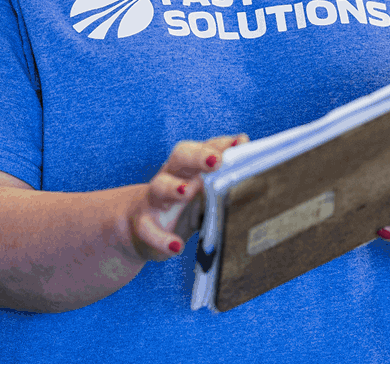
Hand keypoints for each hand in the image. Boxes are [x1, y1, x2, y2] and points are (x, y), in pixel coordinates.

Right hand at [127, 134, 247, 261]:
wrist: (140, 225)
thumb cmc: (182, 205)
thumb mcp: (204, 190)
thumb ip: (225, 177)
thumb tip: (249, 153)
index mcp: (189, 167)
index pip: (203, 147)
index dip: (220, 144)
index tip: (240, 143)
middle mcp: (171, 176)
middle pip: (180, 157)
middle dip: (198, 156)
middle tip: (216, 161)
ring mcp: (155, 200)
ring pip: (159, 186)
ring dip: (173, 188)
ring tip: (187, 193)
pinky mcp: (144, 225)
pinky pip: (148, 229)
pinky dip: (161, 238)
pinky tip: (176, 246)